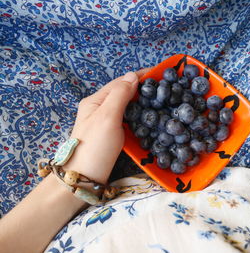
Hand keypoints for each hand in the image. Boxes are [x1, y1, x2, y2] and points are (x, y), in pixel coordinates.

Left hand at [63, 69, 150, 183]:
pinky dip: (138, 115)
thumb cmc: (95, 146)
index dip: (140, 76)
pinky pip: (127, 119)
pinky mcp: (111, 135)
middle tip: (164, 89)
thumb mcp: (107, 116)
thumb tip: (133, 76)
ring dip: (141, 101)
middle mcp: (99, 108)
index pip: (120, 81)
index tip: (160, 73)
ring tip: (160, 100)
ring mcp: (105, 122)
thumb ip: (120, 94)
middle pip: (123, 92)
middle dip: (142, 88)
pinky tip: (148, 117)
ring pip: (126, 106)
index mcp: (96, 100)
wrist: (83, 178)